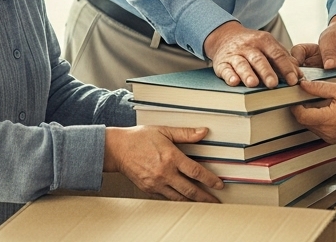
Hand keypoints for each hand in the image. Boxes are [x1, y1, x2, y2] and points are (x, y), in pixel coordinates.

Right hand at [104, 126, 223, 202]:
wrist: (116, 149)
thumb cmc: (139, 138)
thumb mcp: (164, 131)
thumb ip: (185, 133)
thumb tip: (203, 132)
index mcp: (171, 158)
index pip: (195, 172)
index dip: (210, 180)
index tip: (219, 184)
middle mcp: (164, 173)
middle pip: (189, 189)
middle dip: (205, 196)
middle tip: (216, 200)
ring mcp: (156, 183)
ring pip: (178, 197)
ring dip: (192, 201)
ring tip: (204, 203)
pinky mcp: (148, 189)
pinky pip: (166, 197)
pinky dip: (177, 199)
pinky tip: (184, 199)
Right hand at [204, 21, 298, 87]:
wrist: (225, 36)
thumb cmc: (253, 45)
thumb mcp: (269, 46)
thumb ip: (284, 59)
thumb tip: (299, 74)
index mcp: (264, 41)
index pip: (277, 54)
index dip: (286, 67)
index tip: (293, 80)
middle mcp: (249, 46)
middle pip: (259, 60)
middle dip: (266, 72)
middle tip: (273, 84)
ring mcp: (235, 54)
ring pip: (242, 64)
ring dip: (248, 74)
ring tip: (253, 83)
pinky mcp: (222, 63)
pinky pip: (225, 69)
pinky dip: (229, 76)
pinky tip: (234, 82)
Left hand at [291, 78, 335, 143]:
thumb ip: (320, 87)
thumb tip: (303, 85)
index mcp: (329, 119)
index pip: (302, 115)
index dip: (295, 105)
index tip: (295, 97)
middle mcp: (328, 132)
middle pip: (304, 121)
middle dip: (303, 108)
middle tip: (307, 96)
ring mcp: (330, 137)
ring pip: (310, 126)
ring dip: (311, 114)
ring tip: (321, 103)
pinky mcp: (332, 139)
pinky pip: (318, 130)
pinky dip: (318, 120)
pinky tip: (328, 111)